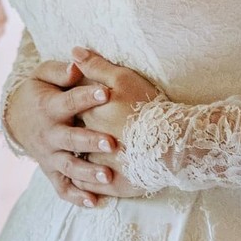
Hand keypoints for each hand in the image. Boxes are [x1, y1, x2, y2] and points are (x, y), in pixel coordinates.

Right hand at [5, 58, 124, 206]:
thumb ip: (60, 70)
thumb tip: (76, 66)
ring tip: (109, 177)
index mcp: (50, 107)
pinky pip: (63, 187)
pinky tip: (96, 202)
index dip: (87, 96)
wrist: (16, 117)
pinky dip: (77, 196)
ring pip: (69, 167)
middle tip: (112, 143)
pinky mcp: (51, 171)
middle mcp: (49, 134)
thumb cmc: (39, 90)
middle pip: (71, 139)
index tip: (106, 92)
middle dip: (90, 141)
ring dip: (88, 172)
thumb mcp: (43, 74)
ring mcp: (50, 155)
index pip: (70, 101)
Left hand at [70, 48, 164, 200]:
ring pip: (78, 166)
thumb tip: (73, 52)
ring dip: (75, 163)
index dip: (73, 105)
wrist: (171, 143)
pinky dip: (87, 186)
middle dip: (71, 136)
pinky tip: (88, 182)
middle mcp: (88, 142)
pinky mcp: (112, 186)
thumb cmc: (147, 107)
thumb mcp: (122, 79)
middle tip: (69, 133)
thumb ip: (96, 66)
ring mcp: (99, 167)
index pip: (71, 108)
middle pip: (73, 138)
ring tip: (76, 159)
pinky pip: (91, 188)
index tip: (73, 104)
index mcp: (89, 115)